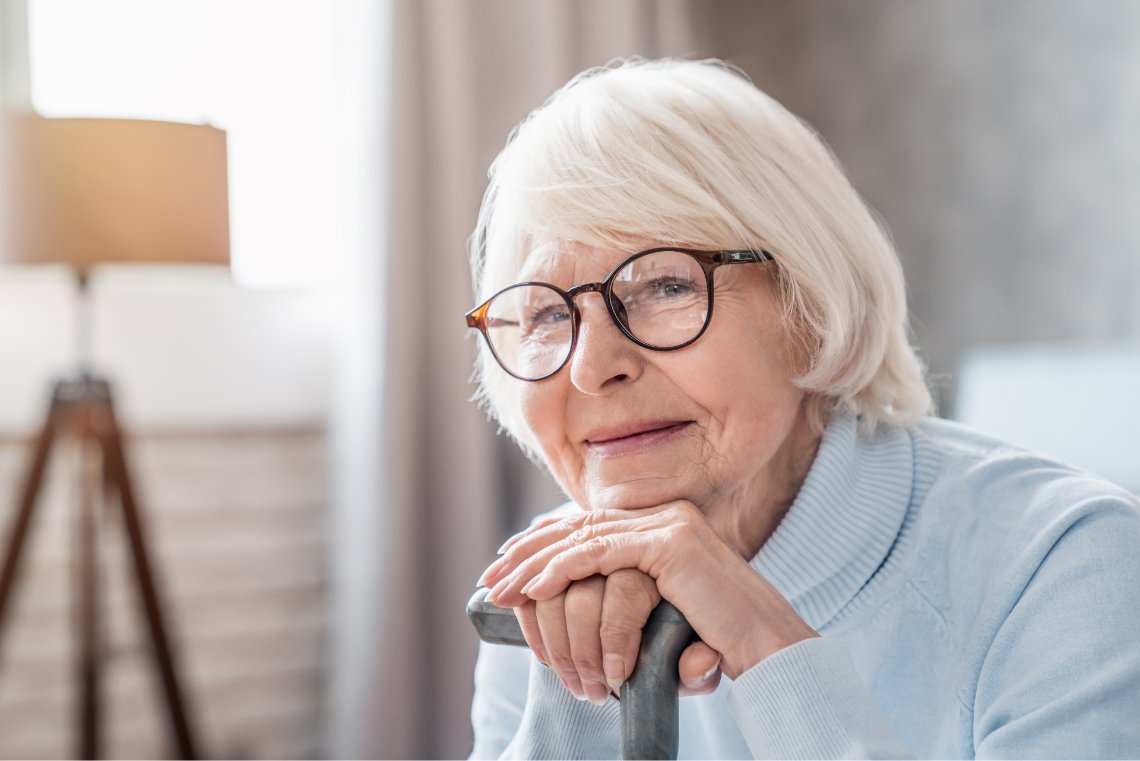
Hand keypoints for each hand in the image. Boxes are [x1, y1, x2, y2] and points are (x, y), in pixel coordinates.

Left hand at [481, 501, 816, 678]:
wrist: (768, 648)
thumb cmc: (719, 638)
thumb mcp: (663, 609)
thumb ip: (629, 593)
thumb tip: (578, 599)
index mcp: (666, 523)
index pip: (592, 525)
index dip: (546, 542)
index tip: (509, 564)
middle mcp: (668, 515)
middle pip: (581, 526)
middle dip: (529, 551)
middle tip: (492, 576)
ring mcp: (670, 525)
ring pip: (583, 538)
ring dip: (534, 564)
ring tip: (501, 589)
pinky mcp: (670, 545)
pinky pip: (600, 554)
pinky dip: (561, 570)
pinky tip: (533, 588)